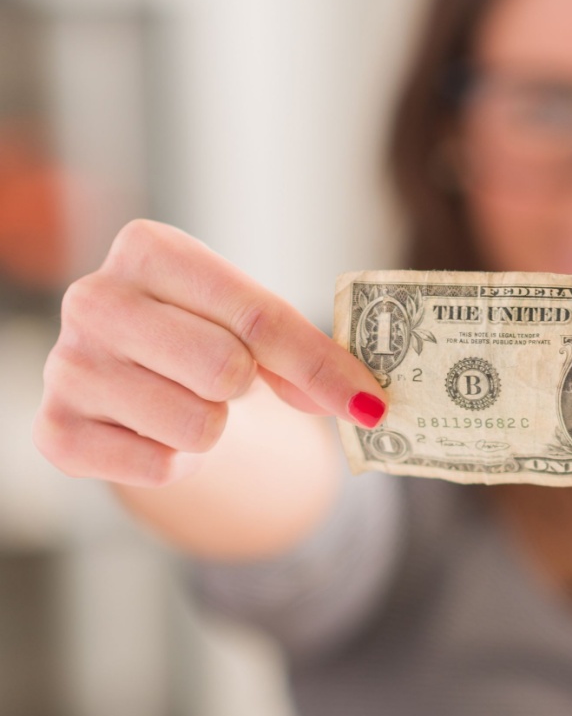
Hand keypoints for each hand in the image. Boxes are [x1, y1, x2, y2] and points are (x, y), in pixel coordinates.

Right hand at [34, 220, 387, 487]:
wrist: (129, 378)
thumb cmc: (204, 336)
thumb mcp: (254, 325)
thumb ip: (308, 356)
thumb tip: (367, 405)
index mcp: (150, 249)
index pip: (258, 316)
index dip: (321, 366)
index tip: (372, 406)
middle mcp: (95, 298)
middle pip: (226, 369)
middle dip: (246, 390)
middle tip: (229, 382)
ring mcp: (68, 365)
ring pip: (196, 425)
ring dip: (210, 428)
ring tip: (185, 402)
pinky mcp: (55, 430)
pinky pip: (159, 466)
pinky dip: (175, 462)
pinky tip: (153, 432)